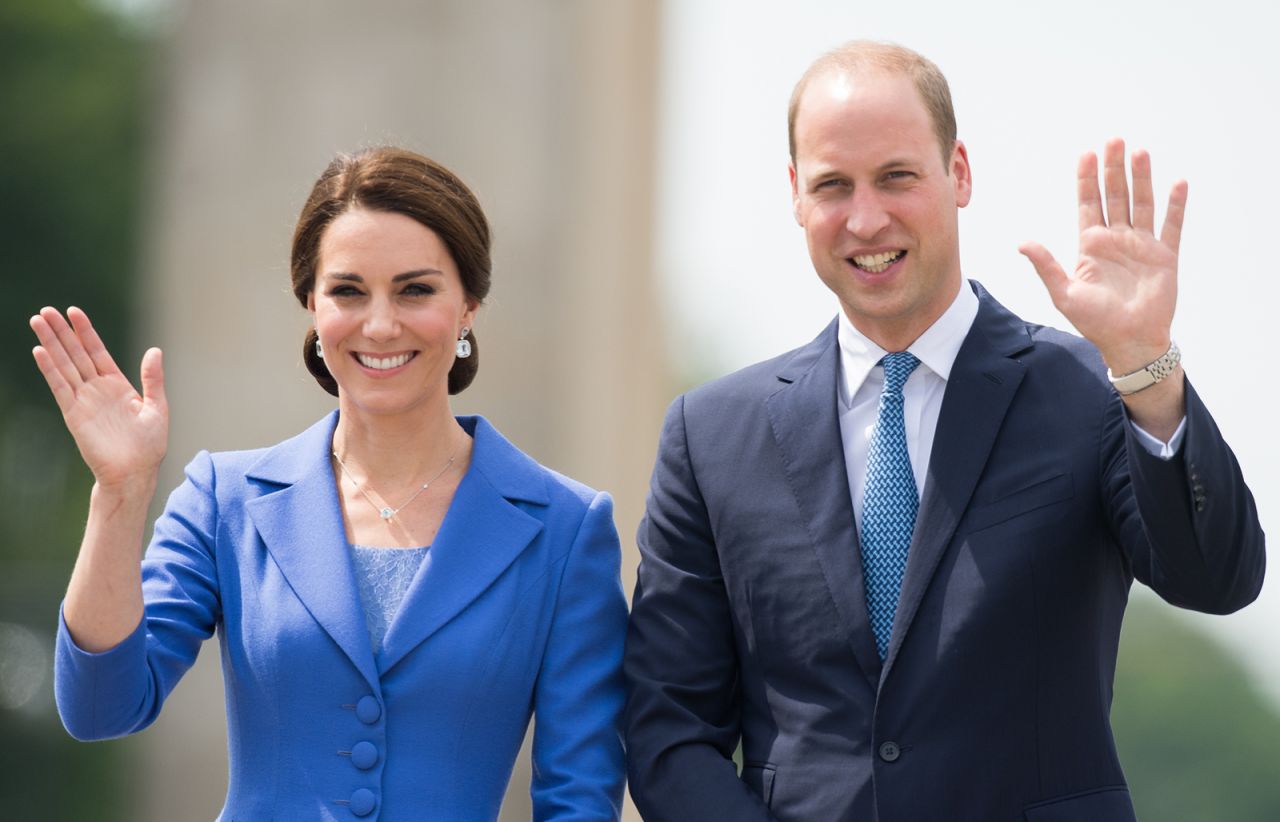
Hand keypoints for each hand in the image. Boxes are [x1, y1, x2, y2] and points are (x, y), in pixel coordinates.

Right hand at [30, 306, 167, 488]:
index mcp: (118, 386)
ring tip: (37, 321)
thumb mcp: (157, 407)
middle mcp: (98, 389)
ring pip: (64, 365)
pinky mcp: (74, 414)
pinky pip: (60, 387)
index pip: (97, 352)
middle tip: (46, 310)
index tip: (74, 311)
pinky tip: (39, 351)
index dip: (85, 332)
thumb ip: (153, 379)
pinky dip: (50, 369)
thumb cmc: (149, 446)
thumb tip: (155, 350)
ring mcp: (84, 400)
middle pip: (75, 354)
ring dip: (50, 344)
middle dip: (62, 332)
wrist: (135, 473)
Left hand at [1019, 138, 1186, 374]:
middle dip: (1114, 168)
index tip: (1087, 153)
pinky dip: (1175, 205)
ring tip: (1140, 152)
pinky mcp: (1165, 256)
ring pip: (1142, 203)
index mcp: (1091, 245)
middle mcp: (1116, 239)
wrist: (1129, 342)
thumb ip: (1046, 266)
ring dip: (1141, 178)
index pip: (1088, 203)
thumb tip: (1022, 243)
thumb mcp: (1064, 293)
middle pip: (1115, 195)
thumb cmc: (1094, 322)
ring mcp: (1142, 246)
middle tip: (1114, 140)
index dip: (1087, 178)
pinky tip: (1177, 184)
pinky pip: (1172, 225)